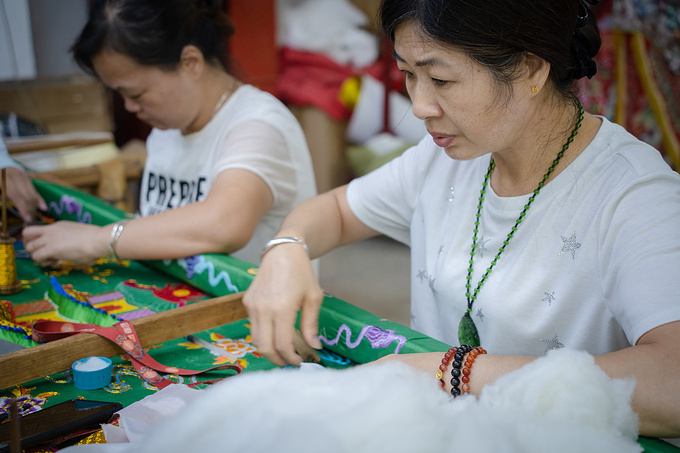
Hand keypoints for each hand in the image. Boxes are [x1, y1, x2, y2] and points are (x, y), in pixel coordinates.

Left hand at [4, 167, 46, 222]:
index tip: (27, 219)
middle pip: (27, 196)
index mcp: (4, 179)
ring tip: (34, 218)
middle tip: (31, 223)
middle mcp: (15, 176)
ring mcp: (22, 176)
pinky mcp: (26, 178)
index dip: (23, 208)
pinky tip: (43, 208)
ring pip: (32, 193)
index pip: (17, 195)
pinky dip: (39, 199)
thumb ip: (1, 198)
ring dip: (34, 207)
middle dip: (30, 210)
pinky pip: (34, 190)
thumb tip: (3, 219)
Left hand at [22, 221, 109, 265]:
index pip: (38, 230)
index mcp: (58, 226)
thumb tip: (72, 249)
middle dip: (29, 245)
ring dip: (35, 255)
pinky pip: (36, 256)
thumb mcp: (78, 234)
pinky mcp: (51, 249)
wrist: (98, 239)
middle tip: (39, 252)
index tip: (44, 246)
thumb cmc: (95, 238)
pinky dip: (41, 261)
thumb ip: (70, 239)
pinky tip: (51, 262)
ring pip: (29, 247)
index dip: (37, 239)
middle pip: (26, 234)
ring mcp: (49, 239)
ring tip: (47, 259)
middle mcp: (50, 230)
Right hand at [242, 244, 323, 366]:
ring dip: (268, 350)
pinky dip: (263, 336)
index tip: (300, 362)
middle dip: (277, 360)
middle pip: (264, 347)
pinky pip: (253, 326)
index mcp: (282, 308)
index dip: (291, 358)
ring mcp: (252, 306)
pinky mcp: (247, 302)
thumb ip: (311, 325)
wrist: (282, 252)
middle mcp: (263, 309)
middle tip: (289, 362)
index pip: (282, 344)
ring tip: (283, 353)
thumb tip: (315, 347)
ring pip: (255, 339)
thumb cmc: (302, 272)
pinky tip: (275, 335)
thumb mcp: (313, 298)